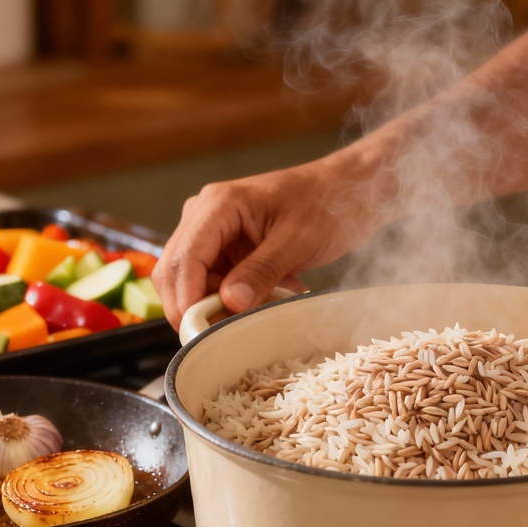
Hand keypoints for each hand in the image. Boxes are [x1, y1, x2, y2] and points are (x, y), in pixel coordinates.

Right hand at [151, 161, 362, 330]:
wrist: (350, 190)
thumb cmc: (328, 203)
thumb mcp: (297, 241)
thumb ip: (261, 271)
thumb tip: (229, 303)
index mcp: (218, 205)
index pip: (184, 258)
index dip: (185, 298)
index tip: (197, 331)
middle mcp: (207, 217)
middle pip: (177, 271)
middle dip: (194, 306)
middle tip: (219, 336)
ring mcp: (217, 233)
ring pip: (196, 282)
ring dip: (220, 305)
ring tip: (258, 311)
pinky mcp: (231, 249)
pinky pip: (220, 283)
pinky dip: (237, 299)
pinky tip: (269, 298)